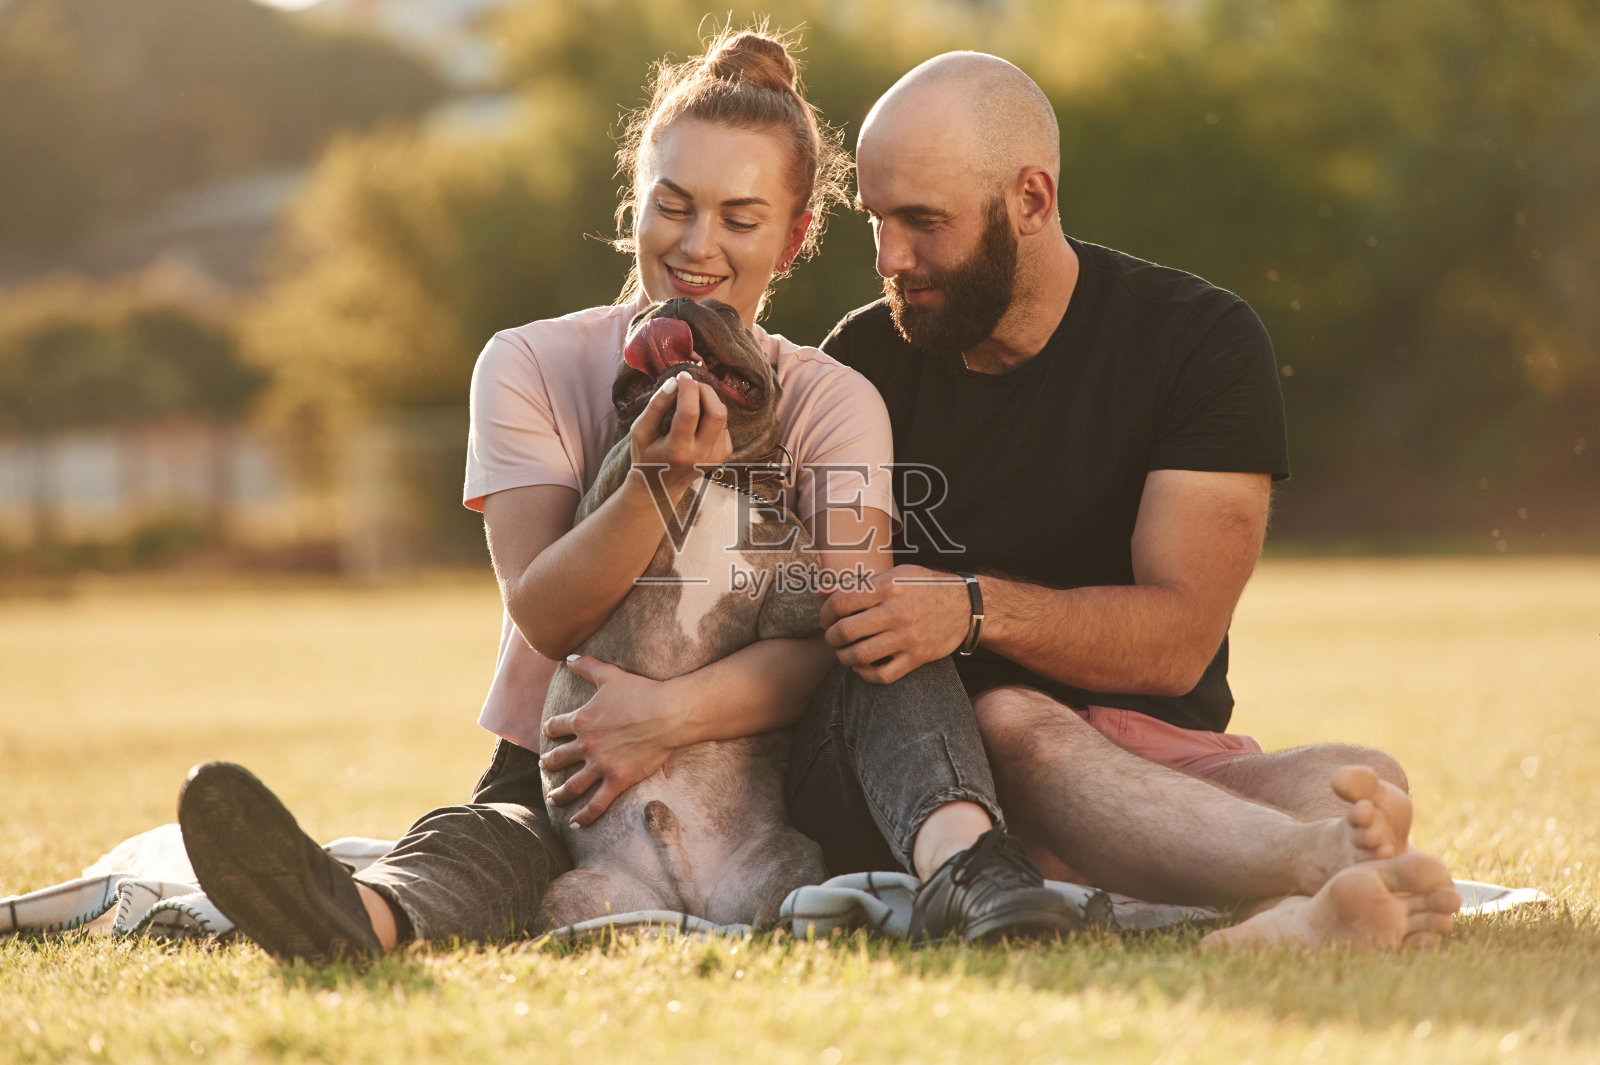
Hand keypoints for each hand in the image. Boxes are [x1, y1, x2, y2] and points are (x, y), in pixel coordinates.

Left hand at [540, 655, 683, 826]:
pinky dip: (584, 816)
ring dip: (559, 793)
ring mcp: (600, 765)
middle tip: (545, 766)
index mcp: (582, 720)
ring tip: (552, 798)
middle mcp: (586, 745)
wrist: (667, 714)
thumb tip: (568, 657)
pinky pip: (596, 804)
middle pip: (558, 757)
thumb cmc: (641, 692)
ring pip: (572, 785)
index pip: (555, 727)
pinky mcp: (617, 781)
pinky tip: (574, 823)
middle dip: (549, 763)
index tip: (550, 734)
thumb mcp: (609, 674)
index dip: (551, 730)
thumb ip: (586, 666)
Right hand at [629, 371, 732, 495]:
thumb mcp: (640, 431)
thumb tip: (674, 382)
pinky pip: (723, 424)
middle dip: (705, 390)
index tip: (682, 376)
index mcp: (677, 450)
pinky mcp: (723, 454)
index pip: (690, 412)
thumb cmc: (646, 457)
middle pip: (717, 412)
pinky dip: (711, 414)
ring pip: (722, 416)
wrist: (660, 488)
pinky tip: (697, 419)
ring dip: (708, 400)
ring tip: (691, 399)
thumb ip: (655, 406)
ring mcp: (715, 456)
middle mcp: (701, 455)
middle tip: (691, 384)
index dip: (688, 388)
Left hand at [820, 564, 972, 683]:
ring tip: (844, 651)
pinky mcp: (916, 657)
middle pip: (845, 632)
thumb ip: (857, 583)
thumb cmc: (923, 587)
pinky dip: (865, 674)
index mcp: (888, 587)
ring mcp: (906, 638)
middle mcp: (896, 613)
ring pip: (859, 656)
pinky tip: (863, 665)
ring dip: (843, 657)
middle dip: (830, 637)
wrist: (965, 605)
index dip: (825, 613)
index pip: (840, 602)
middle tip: (833, 636)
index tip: (826, 618)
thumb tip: (820, 592)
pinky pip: (882, 675)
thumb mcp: (894, 575)